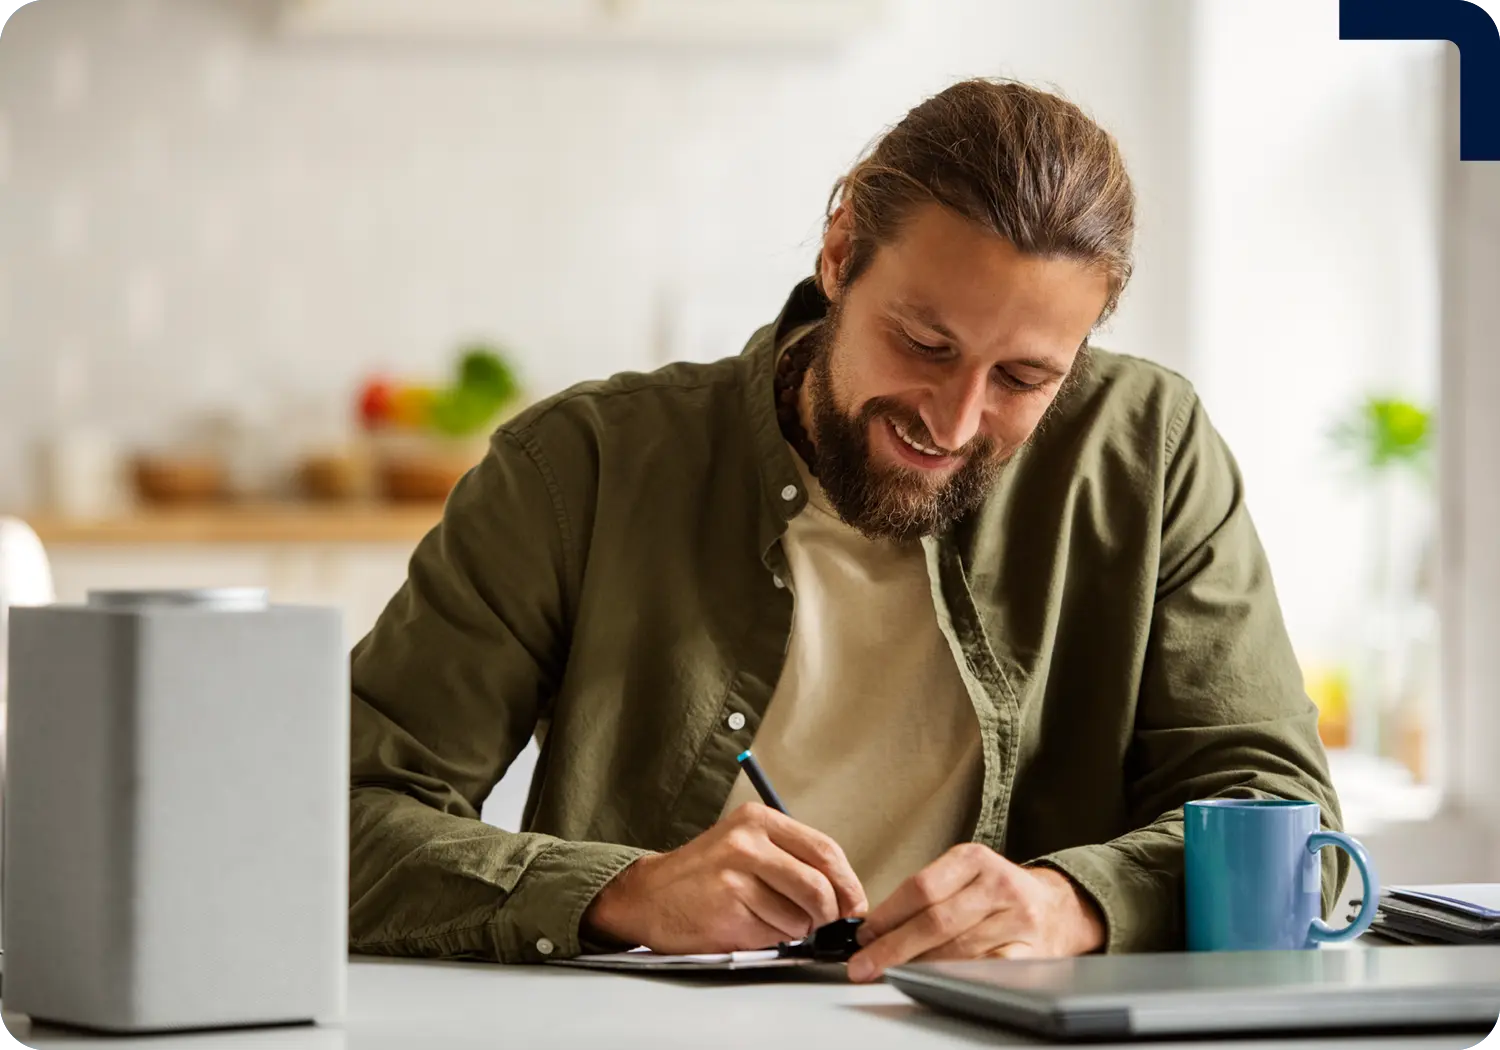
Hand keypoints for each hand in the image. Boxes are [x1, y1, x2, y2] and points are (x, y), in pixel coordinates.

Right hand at [582, 803, 867, 953]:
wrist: (648, 895)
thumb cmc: (703, 875)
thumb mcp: (746, 845)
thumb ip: (792, 859)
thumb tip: (843, 895)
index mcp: (758, 820)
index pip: (825, 850)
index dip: (847, 884)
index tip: (853, 906)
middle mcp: (747, 843)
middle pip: (818, 886)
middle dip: (829, 915)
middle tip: (823, 925)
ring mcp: (735, 877)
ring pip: (799, 917)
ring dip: (796, 931)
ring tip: (768, 920)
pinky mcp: (726, 912)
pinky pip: (774, 936)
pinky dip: (773, 940)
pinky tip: (748, 927)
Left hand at [845, 843, 1103, 982]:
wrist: (1057, 908)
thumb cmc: (998, 894)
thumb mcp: (964, 876)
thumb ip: (924, 895)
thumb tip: (874, 929)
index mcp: (974, 858)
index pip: (920, 887)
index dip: (887, 915)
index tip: (863, 935)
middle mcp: (998, 883)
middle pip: (935, 920)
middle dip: (893, 947)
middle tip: (865, 964)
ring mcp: (1017, 918)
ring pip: (957, 949)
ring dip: (918, 966)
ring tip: (891, 972)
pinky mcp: (1030, 950)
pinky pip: (985, 969)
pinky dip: (956, 977)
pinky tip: (935, 980)